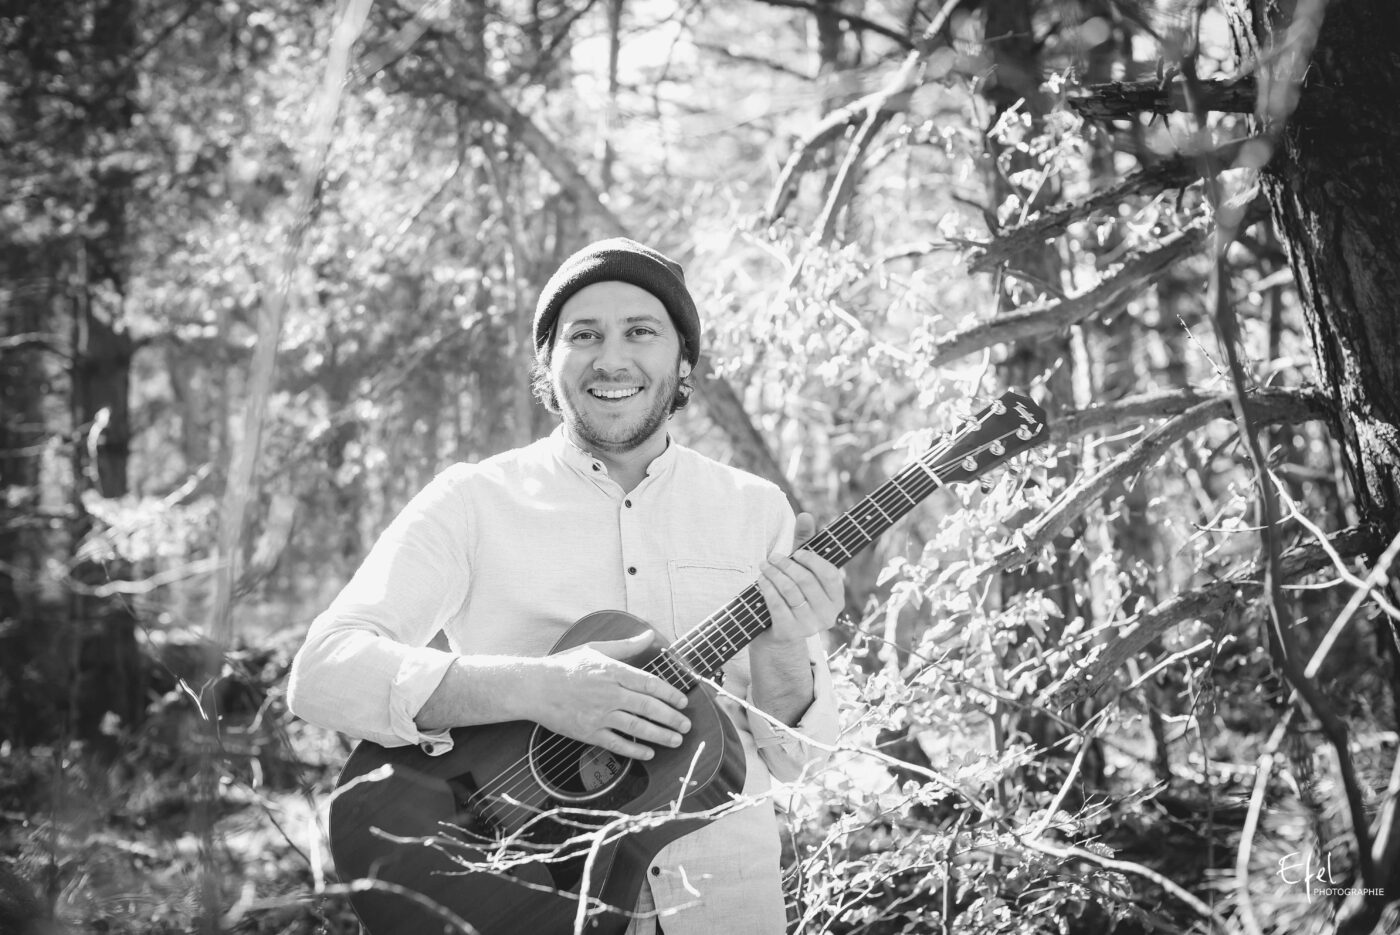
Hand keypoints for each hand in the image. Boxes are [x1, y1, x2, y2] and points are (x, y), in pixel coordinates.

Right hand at [526, 631, 690, 760]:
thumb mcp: (596, 649)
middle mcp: (610, 694)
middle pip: (648, 707)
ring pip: (637, 727)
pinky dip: (635, 750)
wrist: (535, 687)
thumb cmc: (565, 666)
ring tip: (676, 740)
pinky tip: (649, 753)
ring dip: (660, 735)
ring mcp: (600, 715)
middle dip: (671, 718)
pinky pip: (617, 743)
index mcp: (613, 672)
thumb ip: (626, 645)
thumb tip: (650, 634)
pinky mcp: (589, 732)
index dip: (670, 693)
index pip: (650, 683)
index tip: (683, 702)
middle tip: (686, 726)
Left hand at [754, 512, 842, 648]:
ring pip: (791, 591)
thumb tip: (806, 515)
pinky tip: (761, 580)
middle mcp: (828, 615)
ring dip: (774, 574)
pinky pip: (777, 605)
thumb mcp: (800, 569)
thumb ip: (805, 543)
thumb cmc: (793, 594)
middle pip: (807, 581)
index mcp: (837, 599)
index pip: (830, 575)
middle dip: (787, 565)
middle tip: (773, 557)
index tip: (797, 553)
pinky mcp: (790, 632)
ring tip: (764, 566)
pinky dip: (767, 589)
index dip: (813, 561)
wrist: (778, 634)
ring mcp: (810, 626)